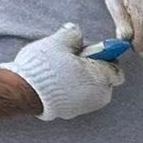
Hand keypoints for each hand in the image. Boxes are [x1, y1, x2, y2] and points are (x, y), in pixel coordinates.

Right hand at [0, 24, 123, 120]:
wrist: (26, 92)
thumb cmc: (44, 68)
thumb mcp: (58, 43)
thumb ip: (72, 35)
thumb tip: (76, 30)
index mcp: (101, 78)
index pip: (116, 69)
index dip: (105, 58)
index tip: (91, 51)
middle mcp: (100, 96)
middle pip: (104, 78)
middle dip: (92, 68)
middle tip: (72, 60)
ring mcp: (88, 106)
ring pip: (92, 88)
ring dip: (82, 78)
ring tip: (62, 70)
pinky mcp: (75, 112)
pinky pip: (80, 96)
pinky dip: (74, 88)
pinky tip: (58, 82)